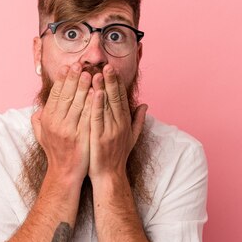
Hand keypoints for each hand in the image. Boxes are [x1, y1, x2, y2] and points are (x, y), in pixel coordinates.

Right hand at [31, 63, 93, 183]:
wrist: (65, 173)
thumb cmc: (56, 153)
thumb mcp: (42, 136)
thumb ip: (39, 121)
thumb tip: (38, 110)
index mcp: (48, 120)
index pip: (55, 95)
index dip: (62, 80)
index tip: (68, 67)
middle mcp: (56, 124)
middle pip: (66, 96)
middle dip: (73, 79)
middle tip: (80, 64)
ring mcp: (69, 131)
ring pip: (77, 104)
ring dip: (84, 87)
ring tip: (90, 73)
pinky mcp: (81, 137)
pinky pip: (88, 117)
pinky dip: (93, 104)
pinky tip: (98, 93)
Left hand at [88, 65, 146, 180]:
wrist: (109, 176)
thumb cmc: (117, 156)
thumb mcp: (131, 137)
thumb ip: (138, 120)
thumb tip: (146, 105)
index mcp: (125, 122)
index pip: (122, 98)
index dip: (118, 83)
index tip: (113, 68)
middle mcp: (120, 124)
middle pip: (116, 98)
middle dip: (112, 81)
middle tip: (107, 65)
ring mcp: (111, 131)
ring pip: (107, 105)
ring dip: (103, 88)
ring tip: (98, 73)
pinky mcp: (100, 137)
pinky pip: (98, 118)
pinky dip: (97, 104)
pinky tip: (95, 93)